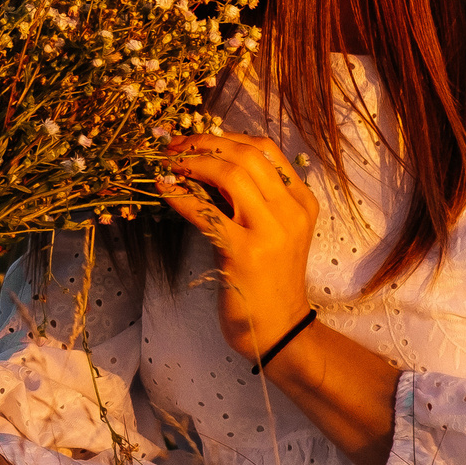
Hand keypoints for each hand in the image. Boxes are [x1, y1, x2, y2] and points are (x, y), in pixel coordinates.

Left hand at [153, 131, 318, 363]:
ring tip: (168, 164)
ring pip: (230, 174)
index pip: (266, 149)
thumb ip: (252, 197)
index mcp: (302, 201)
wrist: (279, 329)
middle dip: (203, 143)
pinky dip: (179, 194)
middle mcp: (291, 211)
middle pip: (247, 154)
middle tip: (173, 146)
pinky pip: (204, 210)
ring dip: (191, 162)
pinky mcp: (243, 252)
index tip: (195, 137)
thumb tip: (204, 160)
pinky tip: (163, 188)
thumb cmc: (268, 278)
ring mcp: (270, 232)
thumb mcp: (273, 230)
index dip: (225, 136)